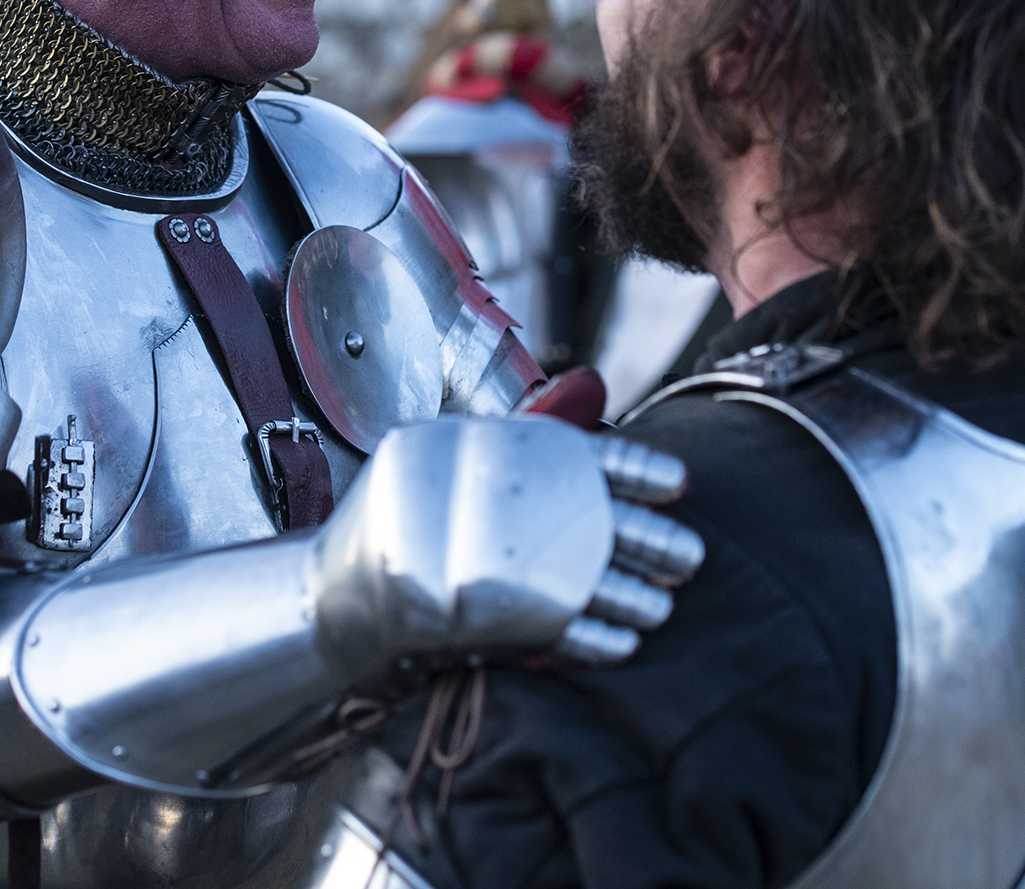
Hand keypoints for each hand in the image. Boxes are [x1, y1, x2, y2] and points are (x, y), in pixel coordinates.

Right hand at [310, 416, 703, 678]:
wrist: (335, 596)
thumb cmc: (406, 518)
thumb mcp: (454, 454)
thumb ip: (527, 429)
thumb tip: (597, 382)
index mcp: (472, 445)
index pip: (571, 449)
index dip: (634, 468)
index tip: (679, 484)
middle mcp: (470, 495)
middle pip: (585, 517)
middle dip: (647, 540)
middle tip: (689, 557)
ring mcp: (464, 555)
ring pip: (578, 577)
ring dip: (630, 595)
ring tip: (662, 605)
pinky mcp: (463, 617)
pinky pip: (548, 629)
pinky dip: (592, 639)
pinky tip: (624, 643)